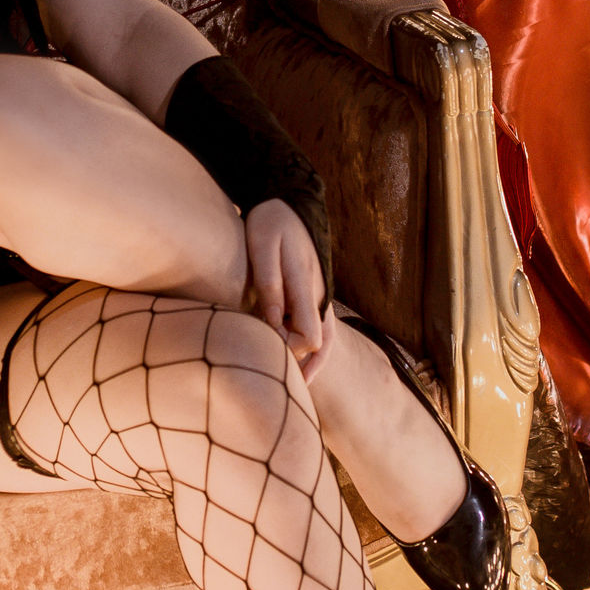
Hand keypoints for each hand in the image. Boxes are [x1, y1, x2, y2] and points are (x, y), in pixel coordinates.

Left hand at [244, 198, 332, 379]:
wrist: (288, 203)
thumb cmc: (270, 223)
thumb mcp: (264, 247)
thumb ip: (270, 285)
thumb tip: (272, 323)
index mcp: (307, 287)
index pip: (309, 339)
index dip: (288, 349)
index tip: (264, 343)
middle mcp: (320, 296)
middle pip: (319, 347)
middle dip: (297, 362)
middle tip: (269, 369)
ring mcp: (321, 297)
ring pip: (325, 342)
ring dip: (308, 363)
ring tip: (292, 386)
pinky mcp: (315, 295)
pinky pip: (320, 331)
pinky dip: (311, 351)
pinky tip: (295, 364)